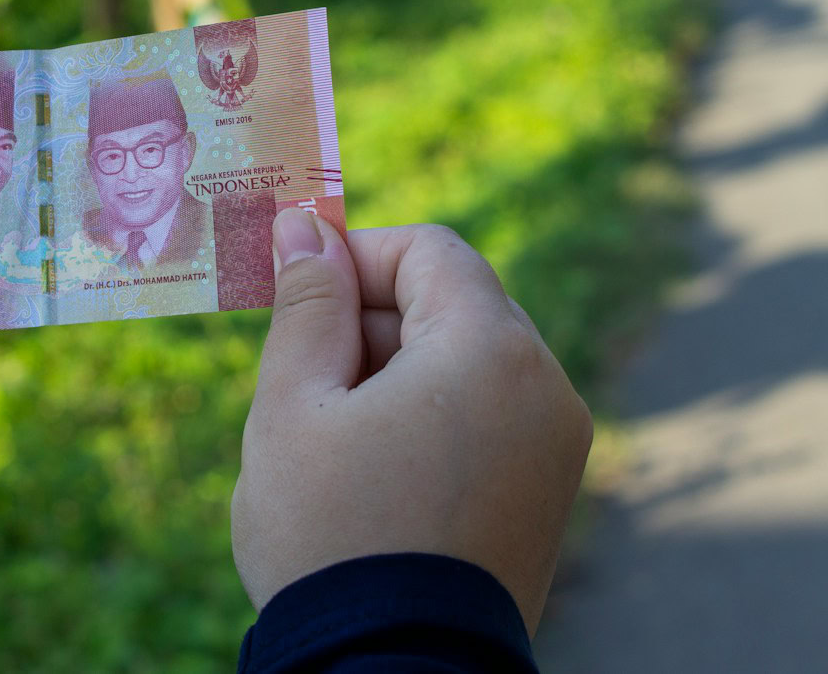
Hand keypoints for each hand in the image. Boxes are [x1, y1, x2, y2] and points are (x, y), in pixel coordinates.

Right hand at [231, 213, 591, 635]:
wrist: (388, 671)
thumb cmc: (329, 532)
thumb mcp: (294, 402)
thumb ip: (306, 302)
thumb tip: (303, 224)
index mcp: (491, 350)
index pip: (428, 250)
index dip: (354, 256)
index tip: (294, 293)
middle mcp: (547, 386)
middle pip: (452, 302)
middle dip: (371, 320)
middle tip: (303, 377)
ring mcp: (558, 445)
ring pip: (467, 360)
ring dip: (395, 371)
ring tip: (335, 438)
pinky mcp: (549, 493)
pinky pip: (489, 415)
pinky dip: (430, 416)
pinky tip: (374, 471)